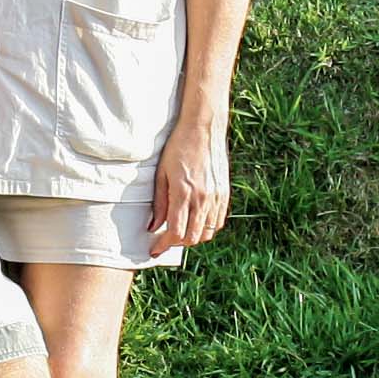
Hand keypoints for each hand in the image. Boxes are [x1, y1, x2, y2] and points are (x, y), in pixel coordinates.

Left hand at [147, 108, 230, 253]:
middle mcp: (203, 198)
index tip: (155, 249)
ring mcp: (216, 196)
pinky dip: (207, 228)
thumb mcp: (161, 174)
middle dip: (177, 244)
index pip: (175, 232)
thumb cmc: (178, 147)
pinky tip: (196, 222)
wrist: (203, 128)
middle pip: (192, 237)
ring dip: (193, 237)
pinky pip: (218, 221)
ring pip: (207, 233)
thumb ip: (159, 203)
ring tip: (180, 231)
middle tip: (165, 240)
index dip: (164, 244)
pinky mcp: (225, 193)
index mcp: (184, 193)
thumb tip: (153, 226)